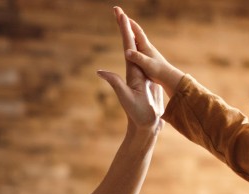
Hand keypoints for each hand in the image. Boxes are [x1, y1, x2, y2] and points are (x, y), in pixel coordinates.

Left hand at [97, 7, 163, 133]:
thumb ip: (115, 83)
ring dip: (133, 36)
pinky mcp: (149, 80)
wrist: (146, 125)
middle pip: (130, 45)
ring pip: (137, 51)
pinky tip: (140, 47)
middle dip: (125, 27)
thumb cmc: (137, 114)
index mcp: (131, 71)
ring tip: (128, 22)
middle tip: (119, 10)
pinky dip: (142, 50)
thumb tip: (99, 71)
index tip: (121, 15)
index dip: (125, 30)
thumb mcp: (125, 97)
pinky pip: (144, 61)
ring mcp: (141, 75)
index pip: (127, 46)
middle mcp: (134, 70)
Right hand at [115, 7, 184, 96]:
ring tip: (124, 27)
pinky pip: (137, 46)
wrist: (168, 77)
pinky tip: (131, 44)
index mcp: (145, 46)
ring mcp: (147, 51)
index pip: (136, 31)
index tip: (122, 15)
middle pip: (135, 32)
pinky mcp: (147, 57)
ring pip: (136, 39)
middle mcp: (146, 46)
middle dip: (127, 23)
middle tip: (120, 15)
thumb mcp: (146, 64)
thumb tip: (127, 52)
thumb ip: (137, 58)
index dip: (129, 23)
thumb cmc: (158, 71)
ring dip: (129, 32)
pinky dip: (132, 42)